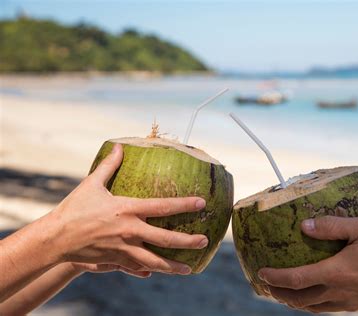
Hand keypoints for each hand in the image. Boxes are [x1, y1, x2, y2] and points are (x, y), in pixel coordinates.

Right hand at [47, 143, 207, 274]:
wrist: (55, 238)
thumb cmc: (74, 208)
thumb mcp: (92, 184)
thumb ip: (109, 166)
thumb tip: (119, 146)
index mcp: (128, 209)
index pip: (163, 206)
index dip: (185, 205)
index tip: (202, 203)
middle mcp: (130, 231)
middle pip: (166, 239)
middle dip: (188, 241)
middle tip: (204, 241)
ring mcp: (124, 249)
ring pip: (155, 261)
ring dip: (174, 266)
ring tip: (189, 268)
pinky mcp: (116, 261)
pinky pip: (137, 268)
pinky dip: (150, 271)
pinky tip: (160, 273)